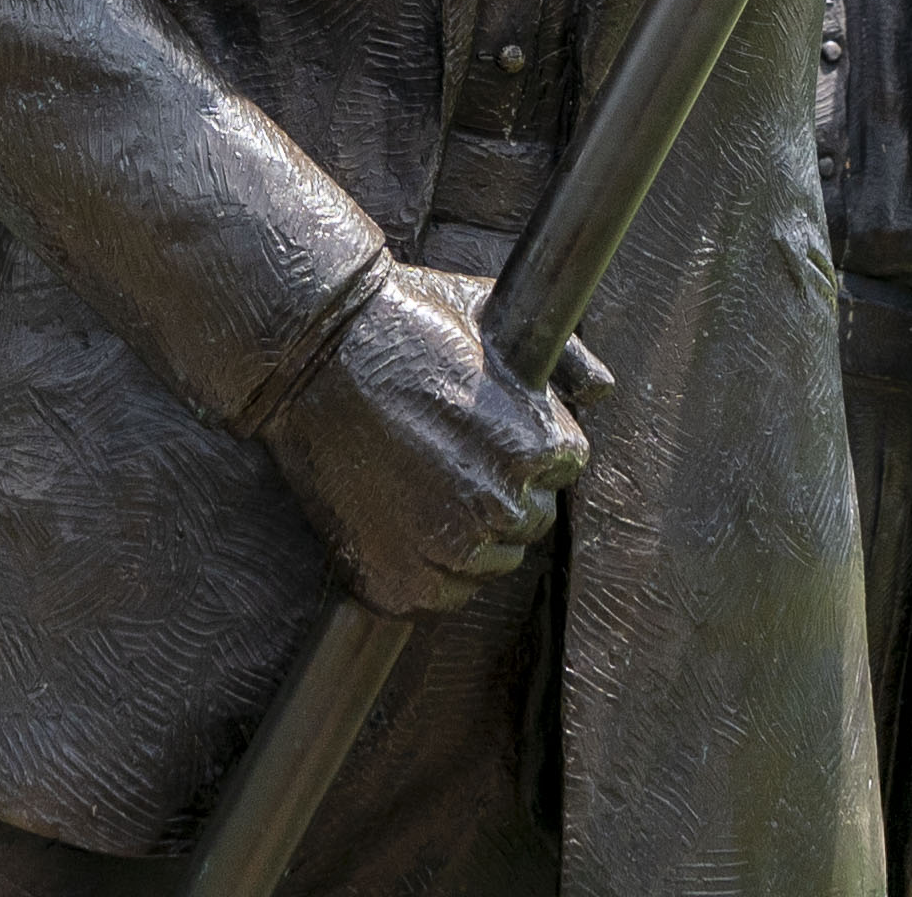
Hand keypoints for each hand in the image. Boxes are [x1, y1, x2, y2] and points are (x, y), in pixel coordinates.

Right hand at [257, 263, 594, 617]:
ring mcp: (448, 553)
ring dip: (462, 533)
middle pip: (528, 519)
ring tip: (414, 480)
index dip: (525, 442)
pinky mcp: (400, 586)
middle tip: (442, 450)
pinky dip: (420, 569)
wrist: (310, 357)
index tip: (483, 425)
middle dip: (497, 488)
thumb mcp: (491, 315)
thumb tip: (601, 390)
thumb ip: (563, 353)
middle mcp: (499, 508)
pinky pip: (436, 596)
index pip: (563, 467)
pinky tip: (393, 516)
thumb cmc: (404, 325)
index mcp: (537, 448)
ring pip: (485, 563)